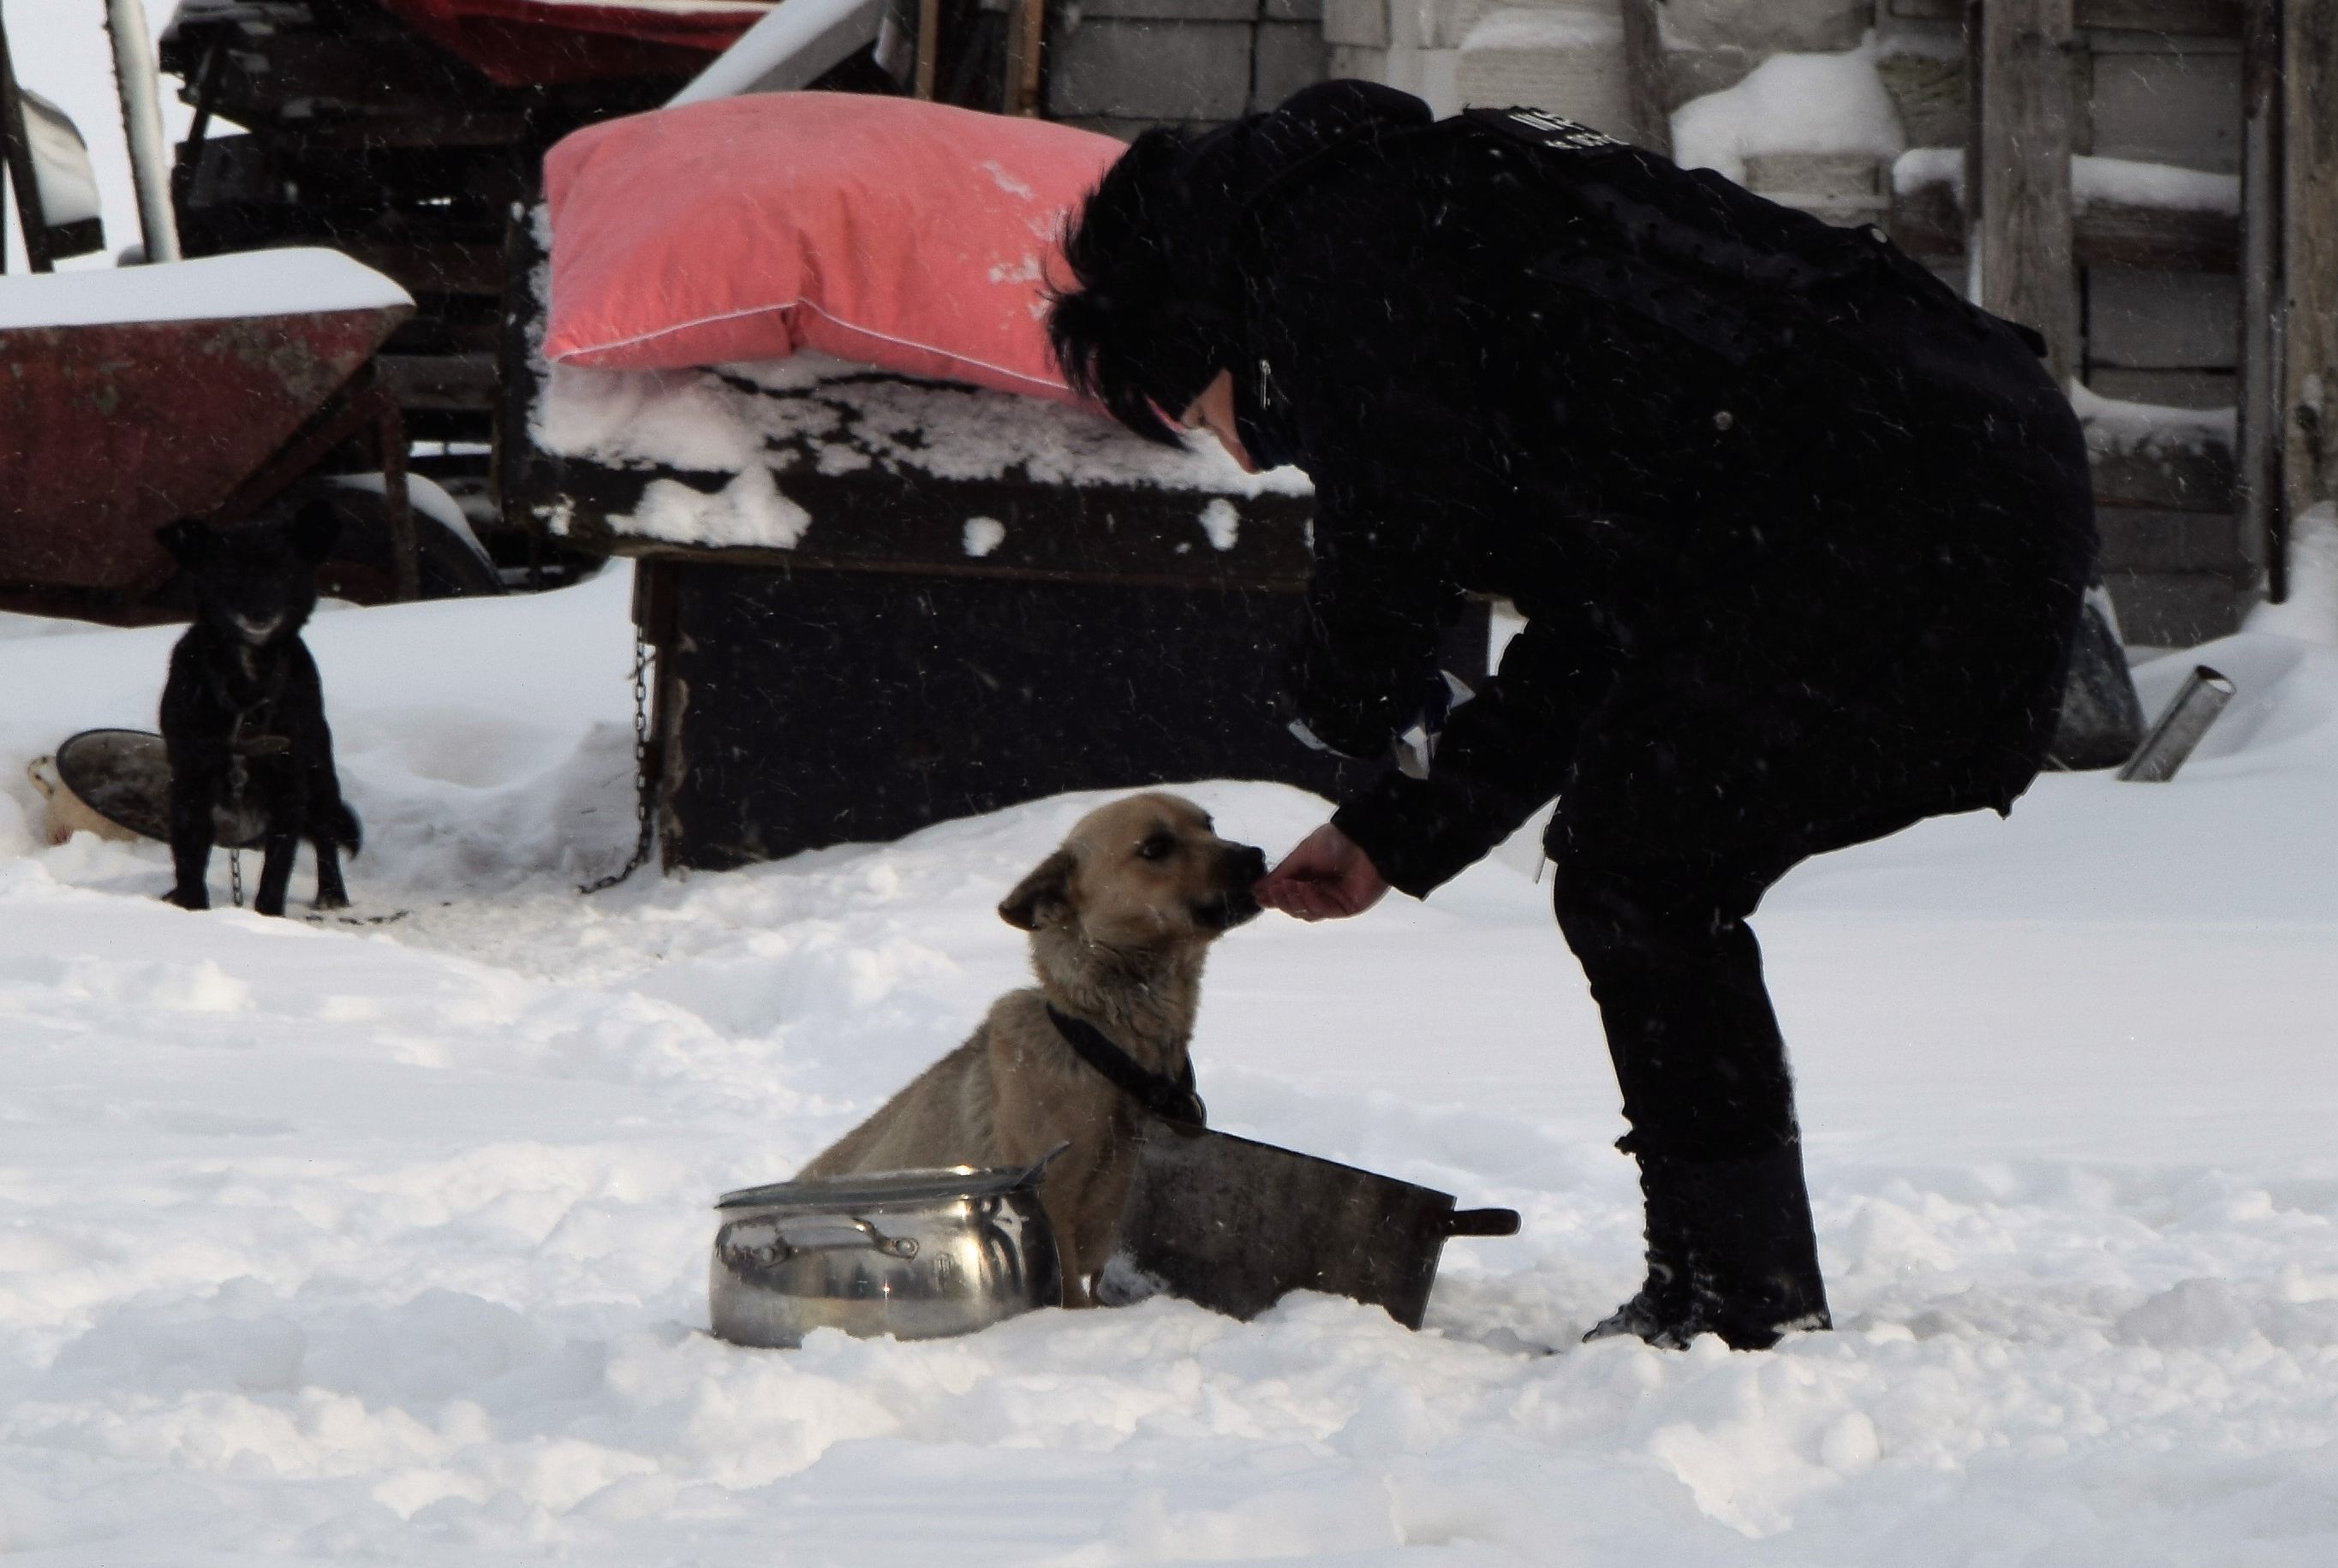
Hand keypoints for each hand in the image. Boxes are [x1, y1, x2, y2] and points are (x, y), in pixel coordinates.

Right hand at [1255, 824, 1389, 921]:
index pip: (1286, 894)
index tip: (1258, 895)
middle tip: (1274, 890)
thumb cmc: (1335, 841)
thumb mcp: (1302, 854)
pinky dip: (1311, 902)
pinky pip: (1323, 911)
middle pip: (1294, 906)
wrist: (1364, 841)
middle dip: (1282, 899)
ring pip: (1306, 912)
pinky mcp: (1346, 908)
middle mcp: (1319, 891)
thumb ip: (1281, 872)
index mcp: (1308, 877)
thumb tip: (1256, 887)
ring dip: (1294, 901)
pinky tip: (1305, 890)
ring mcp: (1332, 901)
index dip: (1273, 896)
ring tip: (1289, 887)